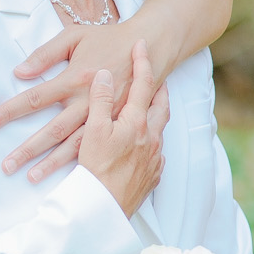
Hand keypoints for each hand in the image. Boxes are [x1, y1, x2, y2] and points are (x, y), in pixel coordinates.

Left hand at [0, 23, 165, 179]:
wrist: (151, 47)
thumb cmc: (108, 39)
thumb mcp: (75, 36)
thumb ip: (45, 53)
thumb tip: (19, 71)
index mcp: (74, 78)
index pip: (35, 98)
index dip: (10, 111)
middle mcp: (87, 100)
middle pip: (52, 129)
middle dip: (28, 149)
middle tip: (7, 165)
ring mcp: (104, 115)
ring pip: (74, 144)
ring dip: (53, 162)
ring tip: (31, 177)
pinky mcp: (117, 123)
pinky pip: (97, 146)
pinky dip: (81, 161)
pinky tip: (68, 174)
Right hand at [75, 43, 169, 216]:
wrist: (105, 207)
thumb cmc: (97, 168)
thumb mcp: (93, 130)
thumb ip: (101, 99)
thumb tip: (106, 74)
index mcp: (137, 122)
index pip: (143, 84)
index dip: (143, 63)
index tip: (142, 46)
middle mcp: (151, 137)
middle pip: (160, 107)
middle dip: (159, 90)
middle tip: (158, 80)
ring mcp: (154, 158)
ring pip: (159, 130)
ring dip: (155, 117)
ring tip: (149, 111)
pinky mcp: (151, 176)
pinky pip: (156, 154)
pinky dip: (151, 143)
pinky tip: (144, 147)